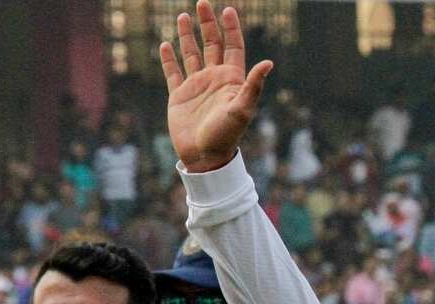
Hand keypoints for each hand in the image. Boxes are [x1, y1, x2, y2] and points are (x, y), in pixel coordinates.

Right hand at [159, 1, 272, 171]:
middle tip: (202, 2)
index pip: (233, 47)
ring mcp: (196, 86)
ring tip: (182, 16)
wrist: (205, 156)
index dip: (231, 29)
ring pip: (191, 54)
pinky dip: (169, 59)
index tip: (227, 10)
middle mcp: (215, 79)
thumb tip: (269, 62)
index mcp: (232, 80)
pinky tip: (165, 44)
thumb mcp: (242, 109)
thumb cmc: (227, 135)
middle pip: (211, 44)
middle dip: (207, 24)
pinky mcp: (179, 95)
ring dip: (187, 36)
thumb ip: (253, 85)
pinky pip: (173, 72)